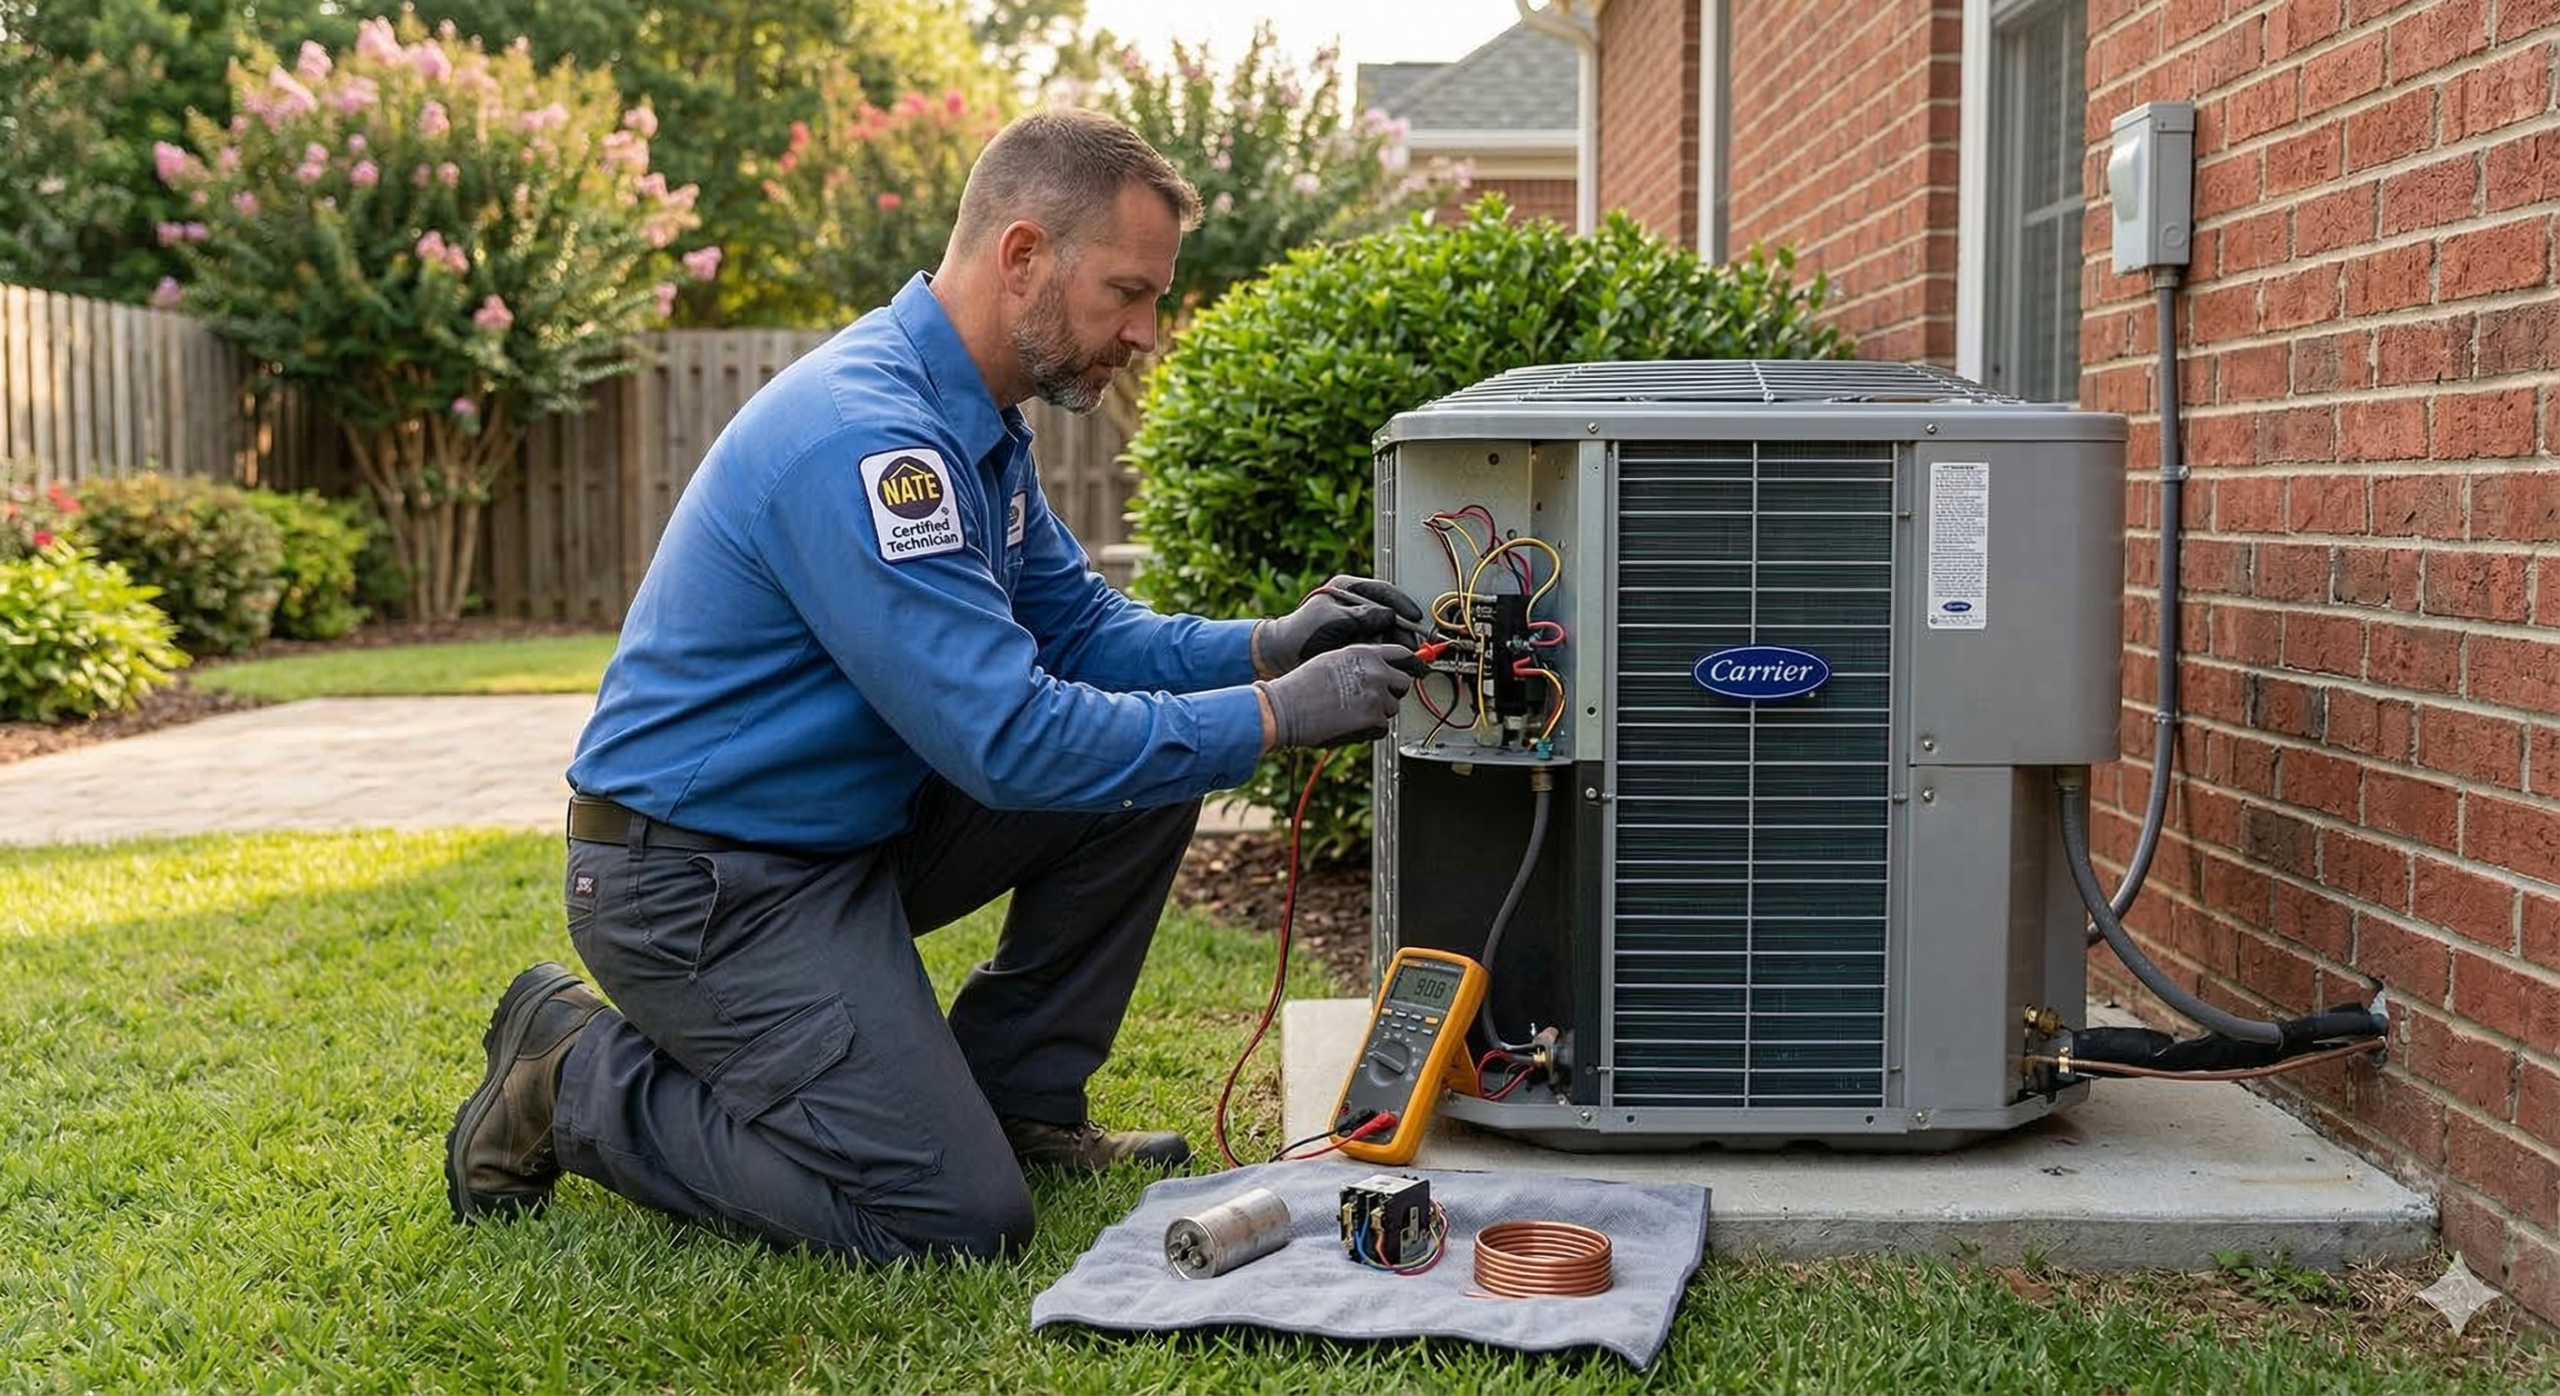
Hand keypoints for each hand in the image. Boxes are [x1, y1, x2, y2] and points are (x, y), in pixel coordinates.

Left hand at [1252, 575, 1426, 676]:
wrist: (1282, 655)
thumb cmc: (1299, 632)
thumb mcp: (1332, 619)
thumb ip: (1361, 615)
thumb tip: (1389, 615)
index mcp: (1348, 589)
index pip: (1383, 591)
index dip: (1402, 605)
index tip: (1414, 617)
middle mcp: (1355, 604)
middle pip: (1390, 612)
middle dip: (1402, 629)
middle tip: (1412, 644)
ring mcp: (1356, 623)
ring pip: (1387, 630)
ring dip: (1396, 642)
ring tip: (1404, 655)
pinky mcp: (1356, 641)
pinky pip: (1378, 644)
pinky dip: (1386, 652)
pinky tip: (1390, 660)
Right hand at [1257, 644, 1423, 748]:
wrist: (1285, 707)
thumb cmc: (1301, 685)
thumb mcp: (1332, 659)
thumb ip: (1359, 662)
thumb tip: (1379, 670)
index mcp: (1365, 653)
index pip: (1402, 653)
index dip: (1413, 663)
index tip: (1420, 668)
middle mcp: (1375, 671)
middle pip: (1403, 683)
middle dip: (1392, 692)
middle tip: (1372, 699)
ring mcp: (1376, 696)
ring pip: (1392, 708)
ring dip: (1377, 713)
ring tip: (1350, 712)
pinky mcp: (1373, 719)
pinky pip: (1383, 728)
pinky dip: (1369, 730)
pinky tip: (1348, 724)